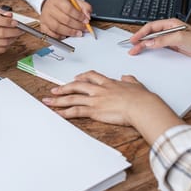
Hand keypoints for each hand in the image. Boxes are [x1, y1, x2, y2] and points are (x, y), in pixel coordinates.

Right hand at [0, 11, 23, 56]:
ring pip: (4, 42)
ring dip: (13, 39)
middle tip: (20, 30)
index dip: (7, 22)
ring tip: (14, 35)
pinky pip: (2, 50)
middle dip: (14, 31)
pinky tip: (7, 40)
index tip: (16, 23)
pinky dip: (8, 45)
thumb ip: (1, 13)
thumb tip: (10, 15)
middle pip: (1, 33)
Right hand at [40, 0, 91, 38]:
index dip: (79, 16)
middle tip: (84, 29)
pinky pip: (50, 34)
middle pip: (64, 19)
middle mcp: (49, 9)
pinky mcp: (43, 26)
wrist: (49, 4)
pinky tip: (66, 36)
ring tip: (78, 33)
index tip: (86, 20)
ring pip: (57, 28)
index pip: (69, 9)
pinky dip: (59, 37)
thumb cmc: (62, 3)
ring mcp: (45, 18)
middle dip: (76, 26)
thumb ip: (84, 6)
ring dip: (70, 32)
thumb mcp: (74, 0)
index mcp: (57, 0)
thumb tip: (88, 16)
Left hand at [42, 71, 180, 143]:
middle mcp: (99, 90)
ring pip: (72, 98)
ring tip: (49, 100)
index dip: (82, 76)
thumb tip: (127, 78)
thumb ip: (129, 81)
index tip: (76, 78)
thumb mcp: (136, 85)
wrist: (141, 106)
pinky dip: (65, 112)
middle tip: (55, 89)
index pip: (92, 76)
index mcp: (109, 83)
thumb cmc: (141, 98)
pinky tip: (58, 113)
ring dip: (59, 99)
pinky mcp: (94, 111)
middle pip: (77, 86)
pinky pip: (76, 111)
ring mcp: (95, 100)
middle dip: (64, 87)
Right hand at [127, 18, 190, 59]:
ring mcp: (170, 37)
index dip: (141, 33)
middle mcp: (169, 29)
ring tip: (135, 50)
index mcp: (170, 23)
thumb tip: (151, 42)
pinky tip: (146, 50)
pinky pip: (158, 45)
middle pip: (150, 33)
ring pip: (153, 40)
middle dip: (139, 39)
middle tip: (132, 47)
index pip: (151, 27)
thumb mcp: (180, 38)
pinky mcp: (172, 45)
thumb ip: (164, 40)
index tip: (134, 39)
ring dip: (144, 44)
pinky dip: (150, 48)